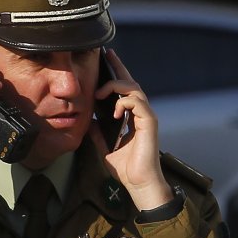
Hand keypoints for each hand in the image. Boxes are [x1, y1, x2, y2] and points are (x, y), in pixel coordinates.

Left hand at [90, 49, 173, 210]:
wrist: (138, 183)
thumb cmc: (125, 167)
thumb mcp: (104, 146)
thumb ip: (97, 132)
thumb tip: (88, 119)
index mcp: (130, 116)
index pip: (123, 90)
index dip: (115, 73)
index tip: (104, 60)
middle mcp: (140, 113)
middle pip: (130, 82)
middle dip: (118, 67)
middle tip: (107, 54)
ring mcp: (146, 116)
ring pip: (134, 88)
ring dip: (116, 86)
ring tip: (101, 92)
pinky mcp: (150, 122)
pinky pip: (138, 102)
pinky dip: (124, 102)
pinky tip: (114, 111)